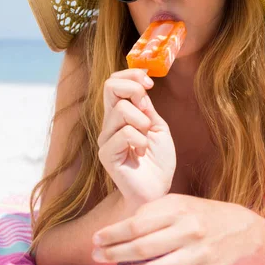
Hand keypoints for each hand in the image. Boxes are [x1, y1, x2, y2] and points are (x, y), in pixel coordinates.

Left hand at [91, 194, 259, 264]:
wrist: (240, 228)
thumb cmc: (199, 214)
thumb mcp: (178, 203)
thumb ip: (151, 211)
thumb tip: (119, 228)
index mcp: (178, 210)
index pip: (138, 224)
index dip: (113, 234)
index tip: (96, 240)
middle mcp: (188, 230)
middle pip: (143, 247)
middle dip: (114, 254)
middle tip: (97, 258)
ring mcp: (198, 254)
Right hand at [97, 69, 176, 207]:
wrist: (157, 190)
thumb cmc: (158, 160)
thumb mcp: (158, 126)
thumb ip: (147, 107)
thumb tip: (140, 86)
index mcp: (121, 113)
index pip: (114, 81)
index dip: (132, 74)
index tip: (150, 83)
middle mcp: (109, 122)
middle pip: (110, 86)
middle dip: (134, 89)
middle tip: (148, 108)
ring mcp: (105, 137)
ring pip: (122, 109)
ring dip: (143, 122)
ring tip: (147, 140)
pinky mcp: (106, 154)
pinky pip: (124, 133)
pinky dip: (141, 140)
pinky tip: (141, 154)